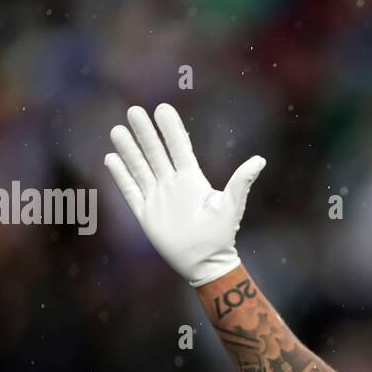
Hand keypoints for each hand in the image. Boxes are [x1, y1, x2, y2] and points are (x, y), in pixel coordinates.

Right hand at [105, 103, 265, 286]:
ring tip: (117, 130)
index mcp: (192, 179)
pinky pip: (130, 191)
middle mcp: (172, 184)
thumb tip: (260, 159)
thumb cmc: (221, 235)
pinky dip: (121, 176)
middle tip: (134, 111)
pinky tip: (111, 158)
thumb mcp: (232, 206)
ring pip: (140, 168)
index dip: (171, 130)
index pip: (179, 148)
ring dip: (129, 150)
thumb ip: (241, 182)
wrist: (205, 263)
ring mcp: (158, 197)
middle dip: (145, 133)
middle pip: (156, 153)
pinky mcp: (145, 213)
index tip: (163, 109)